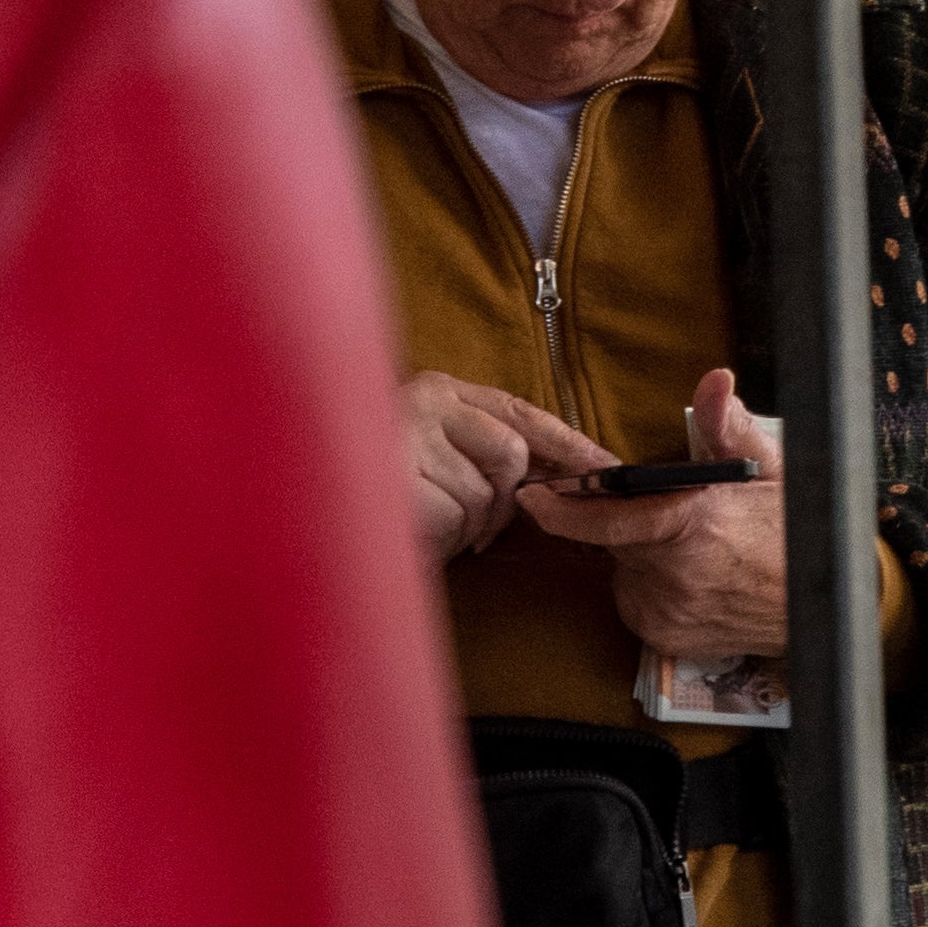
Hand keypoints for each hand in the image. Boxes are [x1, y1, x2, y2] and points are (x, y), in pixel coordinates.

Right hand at [395, 372, 610, 561]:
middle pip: (511, 453)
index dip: (568, 442)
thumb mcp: (445, 463)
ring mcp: (411, 430)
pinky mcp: (399, 468)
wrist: (319, 519)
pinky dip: (444, 536)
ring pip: (485, 491)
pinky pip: (456, 515)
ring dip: (468, 525)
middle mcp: (426, 398)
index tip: (608, 468)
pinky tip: (415, 529)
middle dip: (505, 502)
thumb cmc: (387, 497)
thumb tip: (561, 479)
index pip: (521, 411)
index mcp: (440, 390)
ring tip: (431, 525)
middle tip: (478, 529)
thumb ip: (491, 456)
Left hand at [515, 367, 788, 662]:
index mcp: (693, 524)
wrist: (826, 607)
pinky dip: (652, 588)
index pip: (607, 518)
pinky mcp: (668, 639)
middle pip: (614, 540)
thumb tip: (715, 380)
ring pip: (625, 572)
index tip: (535, 495)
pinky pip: (638, 603)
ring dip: (642, 556)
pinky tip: (692, 578)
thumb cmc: (799, 532)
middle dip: (627, 521)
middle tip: (670, 515)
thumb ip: (729, 426)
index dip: (563, 508)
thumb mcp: (771, 469)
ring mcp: (670, 612)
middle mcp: (675, 574)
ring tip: (693, 550)